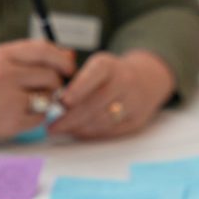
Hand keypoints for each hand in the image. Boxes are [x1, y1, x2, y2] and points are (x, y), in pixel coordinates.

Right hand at [0, 40, 74, 139]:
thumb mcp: (2, 60)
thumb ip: (34, 56)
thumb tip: (70, 54)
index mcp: (4, 55)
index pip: (45, 51)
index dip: (63, 60)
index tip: (68, 68)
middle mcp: (6, 74)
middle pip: (52, 77)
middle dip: (54, 84)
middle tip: (42, 88)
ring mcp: (9, 99)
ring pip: (49, 98)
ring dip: (46, 101)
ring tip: (28, 100)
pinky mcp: (13, 122)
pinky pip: (41, 118)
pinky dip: (36, 117)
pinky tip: (20, 113)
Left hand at [50, 50, 174, 138]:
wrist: (146, 80)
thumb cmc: (111, 75)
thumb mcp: (96, 67)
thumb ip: (76, 80)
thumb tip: (53, 101)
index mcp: (110, 65)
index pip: (94, 74)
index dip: (78, 88)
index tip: (62, 102)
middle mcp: (125, 82)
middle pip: (96, 104)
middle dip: (70, 118)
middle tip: (52, 126)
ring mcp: (133, 102)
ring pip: (101, 120)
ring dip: (79, 128)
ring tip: (63, 129)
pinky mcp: (137, 120)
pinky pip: (110, 131)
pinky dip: (91, 133)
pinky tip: (79, 131)